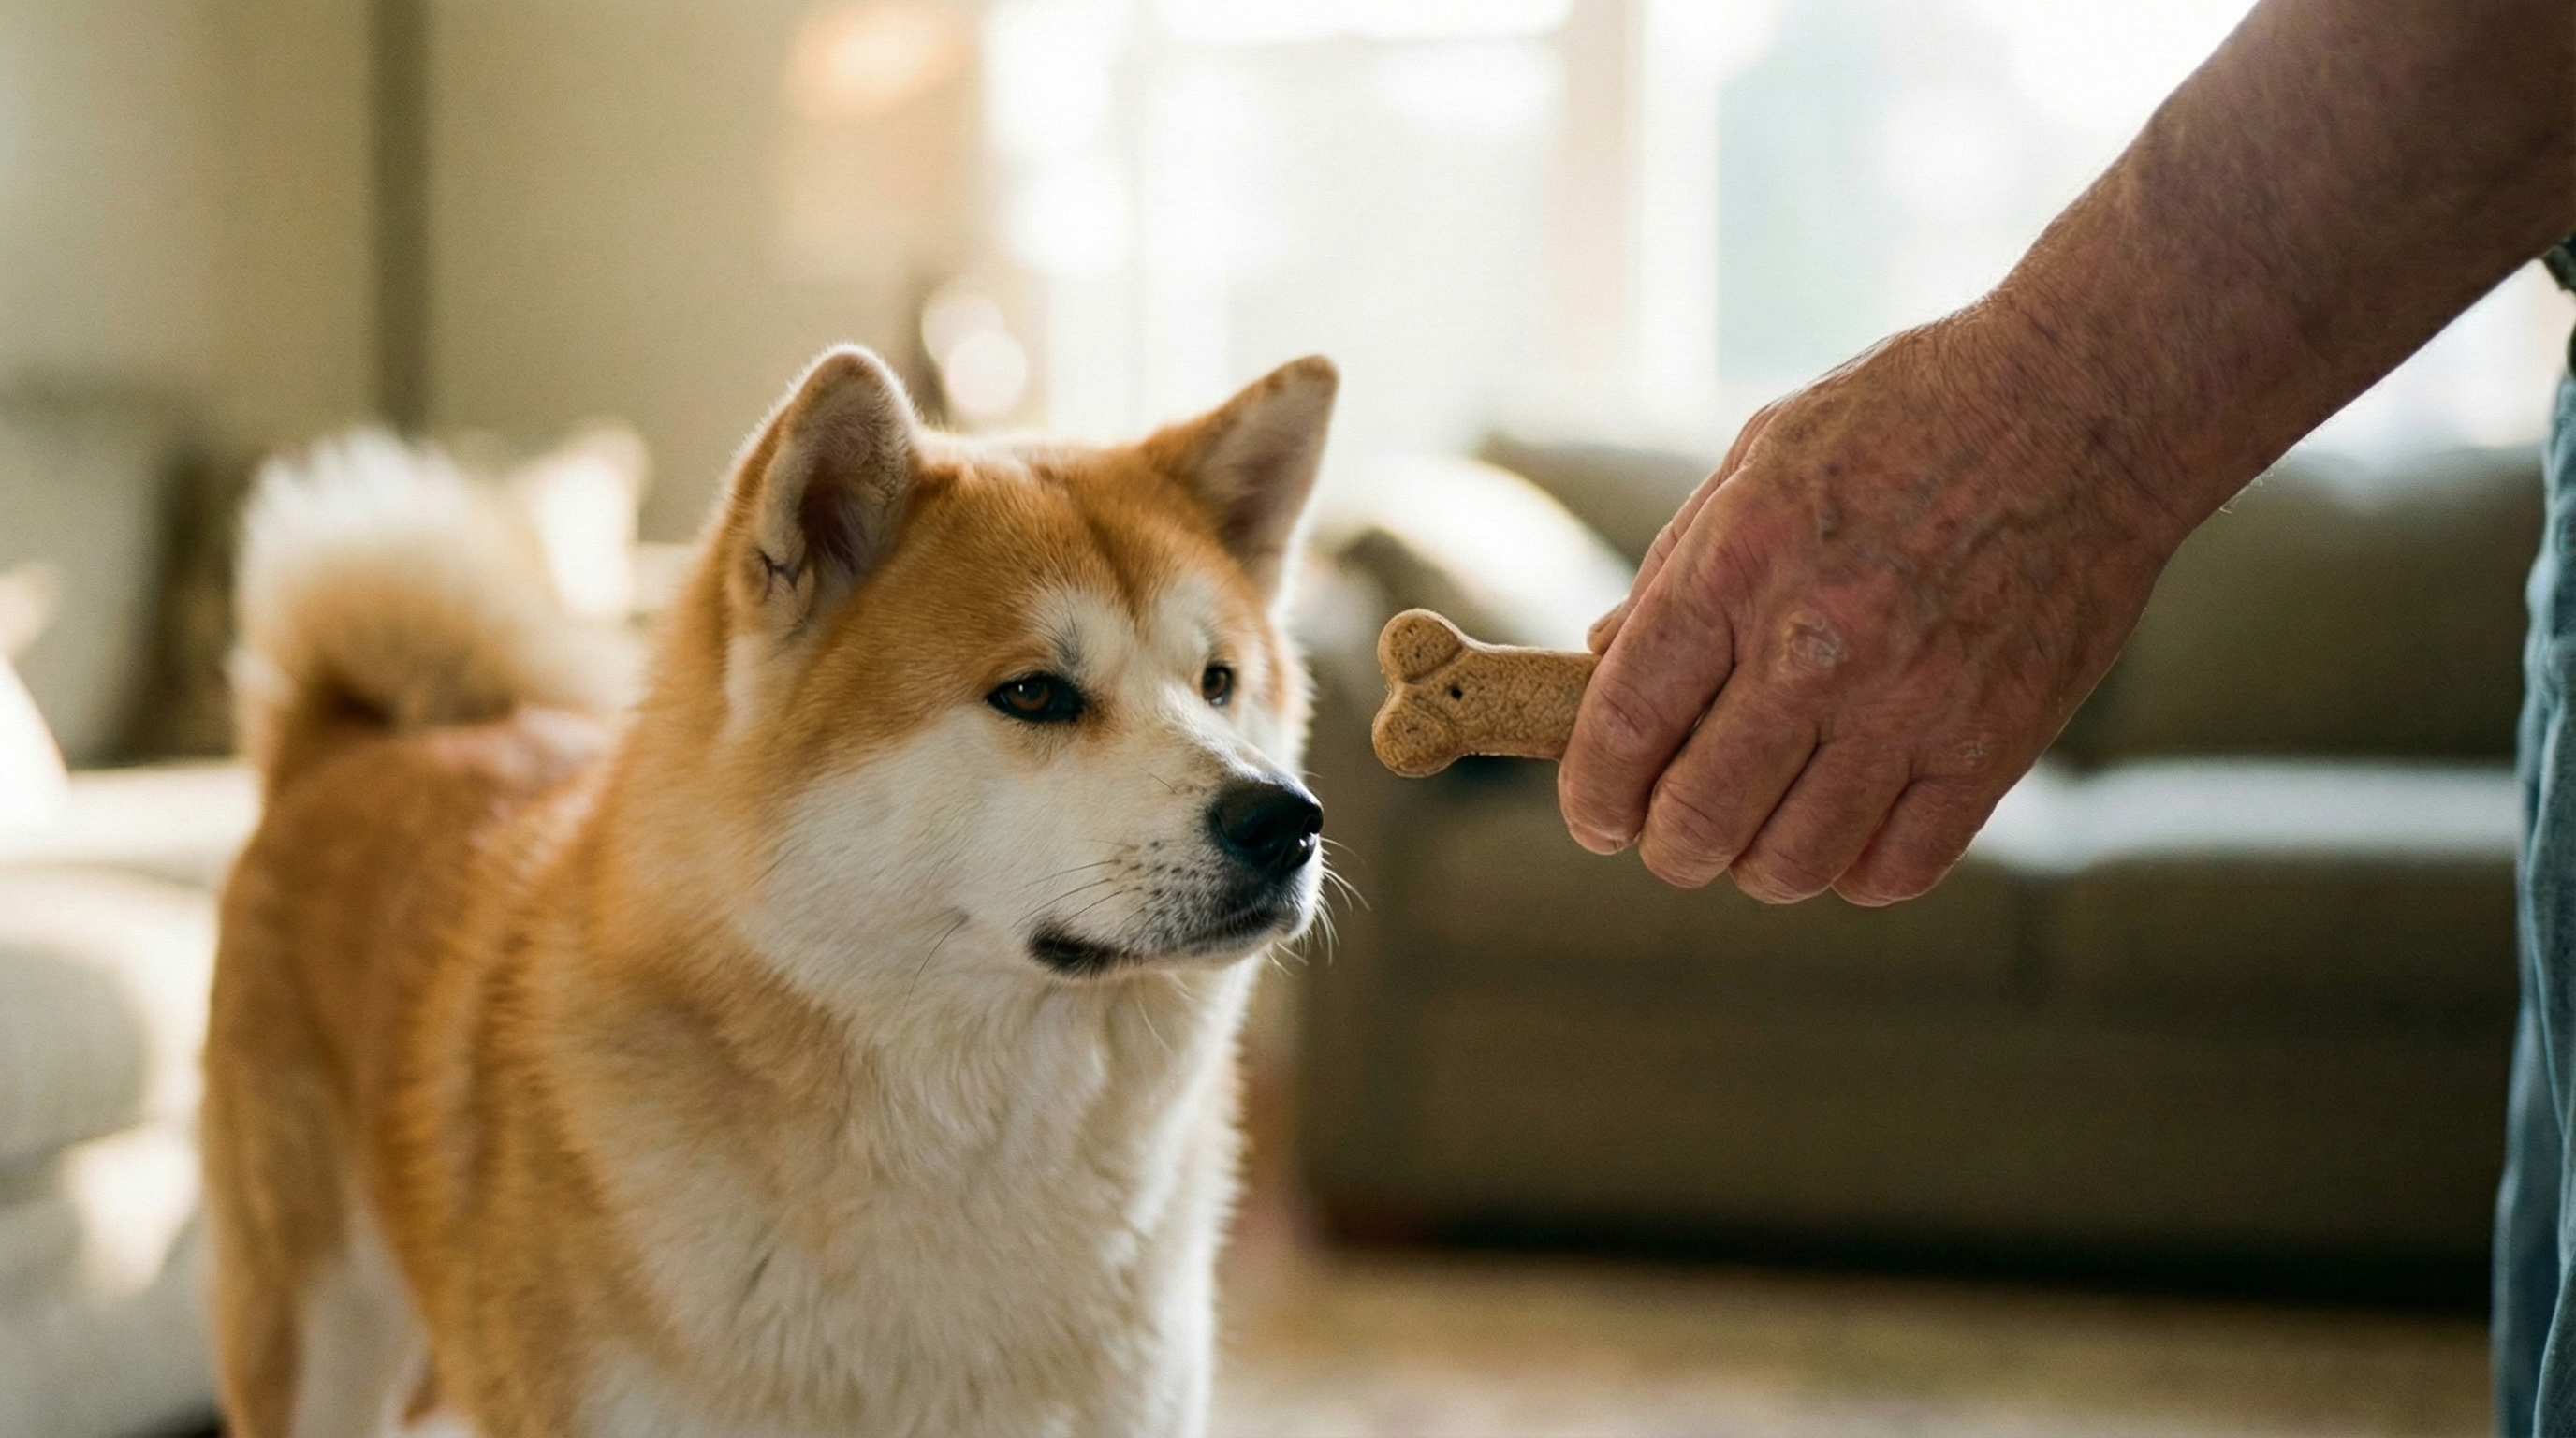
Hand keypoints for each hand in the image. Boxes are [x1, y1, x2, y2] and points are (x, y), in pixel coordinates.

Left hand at [1558, 309, 2184, 903]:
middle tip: (1673, 835)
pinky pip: (1897, 868)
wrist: (2085, 403)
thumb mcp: (1760, 455)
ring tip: (1762, 830)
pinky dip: (1856, 871)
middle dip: (1666, 846)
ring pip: (1791, 864)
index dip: (1591, 794)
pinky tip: (1850, 825)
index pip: (1624, 725)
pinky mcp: (1994, 744)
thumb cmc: (1909, 414)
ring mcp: (1909, 704)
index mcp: (1738, 566)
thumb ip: (1677, 566)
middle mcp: (1815, 647)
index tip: (1593, 816)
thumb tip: (1598, 657)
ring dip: (1756, 866)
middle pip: (1697, 817)